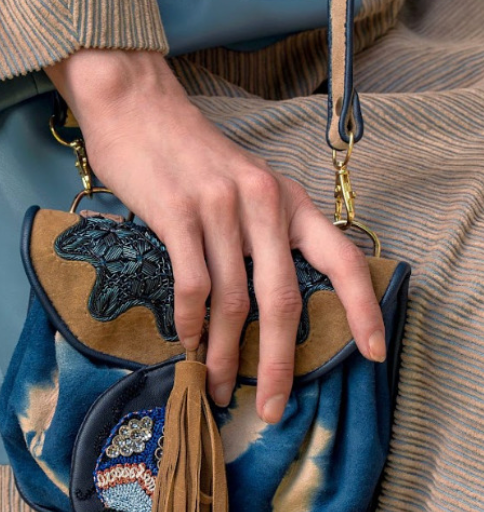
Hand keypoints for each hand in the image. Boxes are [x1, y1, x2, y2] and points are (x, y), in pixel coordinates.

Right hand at [45, 49, 385, 423]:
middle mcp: (265, 202)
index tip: (374, 353)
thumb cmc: (192, 155)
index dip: (363, 310)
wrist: (138, 105)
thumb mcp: (247, 186)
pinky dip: (190, 323)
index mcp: (291, 199)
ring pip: (233, 301)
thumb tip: (265, 303)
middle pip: (283, 299)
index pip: (344, 258)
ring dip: (222, 355)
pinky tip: (186, 344)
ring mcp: (221, 207)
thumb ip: (264, 234)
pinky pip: (193, 284)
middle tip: (271, 407)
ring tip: (215, 387)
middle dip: (279, 362)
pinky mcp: (178, 212)